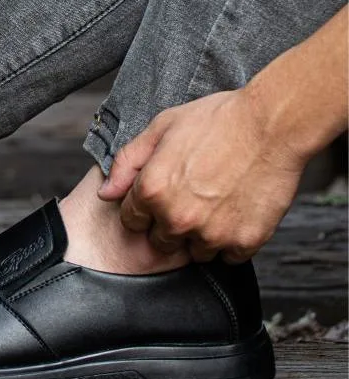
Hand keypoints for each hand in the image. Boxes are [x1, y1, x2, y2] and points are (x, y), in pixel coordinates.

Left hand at [96, 89, 305, 262]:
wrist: (271, 125)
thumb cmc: (216, 120)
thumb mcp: (160, 129)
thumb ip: (127, 163)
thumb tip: (105, 193)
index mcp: (152, 191)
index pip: (131, 221)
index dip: (144, 208)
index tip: (162, 196)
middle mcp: (177, 218)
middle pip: (161, 242)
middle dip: (170, 224)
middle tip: (192, 198)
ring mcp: (211, 233)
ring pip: (196, 252)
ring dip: (201, 235)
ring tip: (216, 204)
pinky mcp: (244, 242)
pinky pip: (229, 257)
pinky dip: (231, 241)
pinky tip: (236, 213)